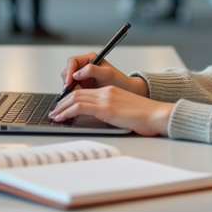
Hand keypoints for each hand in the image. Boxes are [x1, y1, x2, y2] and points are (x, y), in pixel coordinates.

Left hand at [49, 86, 173, 136]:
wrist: (157, 115)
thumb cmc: (146, 117)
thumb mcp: (125, 111)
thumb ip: (111, 111)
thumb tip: (100, 120)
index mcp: (111, 91)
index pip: (84, 92)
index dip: (70, 99)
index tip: (62, 107)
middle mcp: (106, 92)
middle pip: (76, 93)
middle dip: (62, 103)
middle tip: (54, 112)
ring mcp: (106, 99)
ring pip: (75, 99)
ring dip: (61, 108)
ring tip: (54, 116)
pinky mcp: (106, 109)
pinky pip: (80, 107)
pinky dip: (67, 112)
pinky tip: (61, 118)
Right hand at [61, 52, 148, 96]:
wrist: (126, 91)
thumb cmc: (120, 81)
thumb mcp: (108, 74)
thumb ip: (92, 70)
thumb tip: (76, 73)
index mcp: (90, 58)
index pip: (72, 61)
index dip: (69, 71)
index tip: (70, 82)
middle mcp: (84, 66)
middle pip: (67, 71)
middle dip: (68, 82)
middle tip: (71, 92)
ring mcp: (82, 77)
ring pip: (68, 81)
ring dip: (70, 89)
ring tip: (77, 96)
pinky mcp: (82, 86)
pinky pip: (72, 89)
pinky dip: (73, 95)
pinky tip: (78, 100)